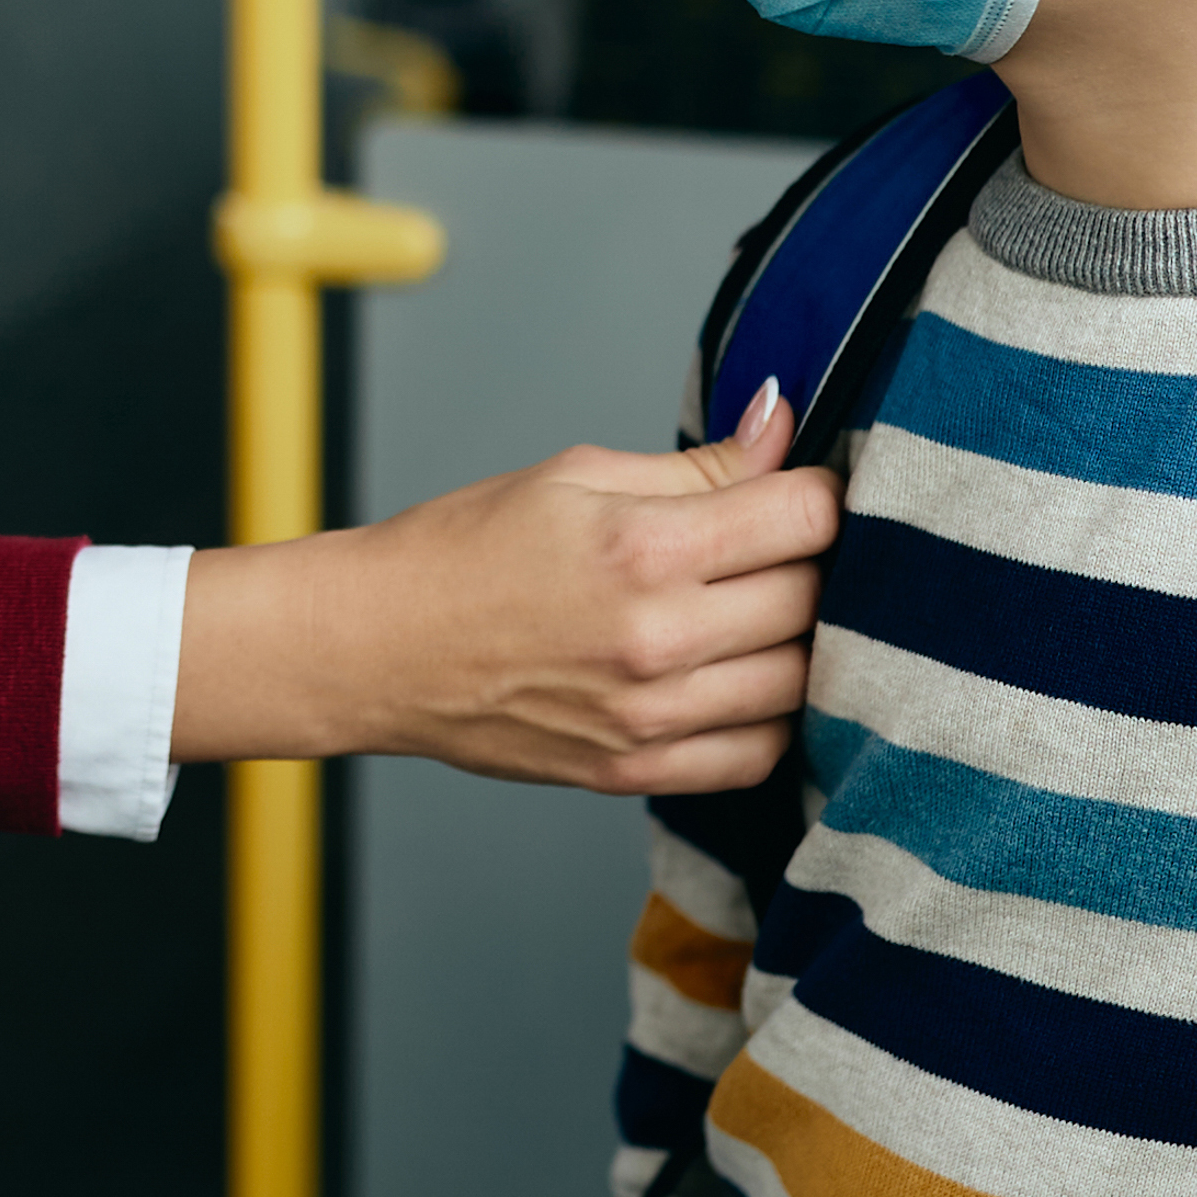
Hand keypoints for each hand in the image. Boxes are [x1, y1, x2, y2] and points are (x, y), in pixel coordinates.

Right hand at [172, 381, 838, 791]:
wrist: (376, 646)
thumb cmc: (464, 550)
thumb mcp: (576, 475)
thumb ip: (696, 465)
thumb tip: (781, 426)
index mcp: (643, 546)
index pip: (805, 518)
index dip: (820, 494)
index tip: (804, 491)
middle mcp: (656, 637)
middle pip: (812, 600)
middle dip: (811, 564)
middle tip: (780, 548)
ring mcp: (649, 715)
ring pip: (800, 682)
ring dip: (800, 643)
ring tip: (763, 613)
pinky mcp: (636, 770)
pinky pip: (758, 754)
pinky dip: (772, 718)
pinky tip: (742, 680)